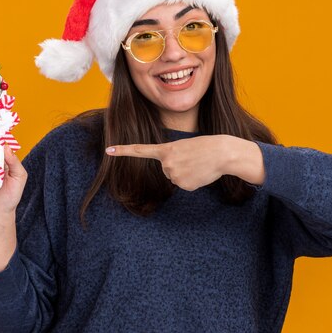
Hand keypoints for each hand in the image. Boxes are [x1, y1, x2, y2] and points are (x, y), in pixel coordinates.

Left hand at [106, 135, 231, 190]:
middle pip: (167, 170)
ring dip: (187, 173)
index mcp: (166, 149)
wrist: (222, 153)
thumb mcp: (185, 147)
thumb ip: (173, 159)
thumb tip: (173, 177)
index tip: (108, 151)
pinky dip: (194, 180)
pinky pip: (185, 185)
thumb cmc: (206, 147)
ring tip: (198, 164)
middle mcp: (166, 163)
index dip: (123, 151)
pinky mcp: (184, 185)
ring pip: (176, 178)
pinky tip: (201, 172)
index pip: (140, 150)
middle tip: (193, 158)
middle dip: (179, 165)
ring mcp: (174, 175)